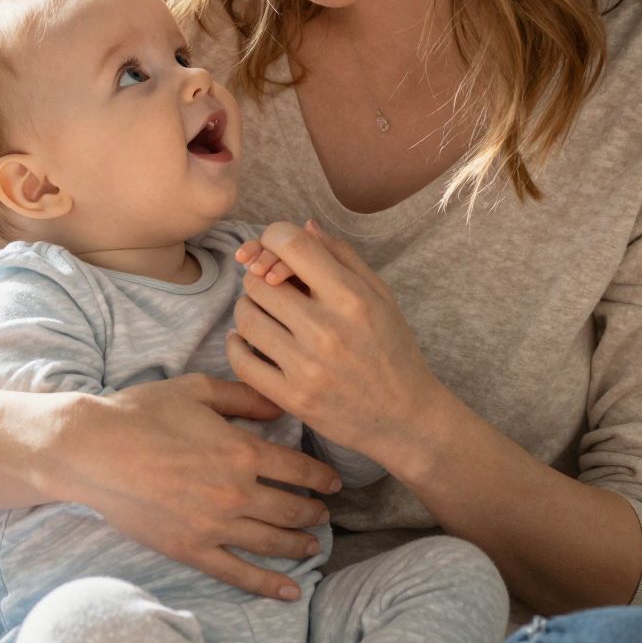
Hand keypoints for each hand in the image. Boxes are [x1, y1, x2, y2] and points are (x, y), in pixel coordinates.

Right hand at [41, 373, 341, 600]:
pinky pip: (238, 573)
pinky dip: (267, 584)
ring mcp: (214, 526)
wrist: (92, 451)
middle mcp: (236, 493)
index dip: (322, 476)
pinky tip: (289, 591)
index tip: (333, 482)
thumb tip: (281, 406)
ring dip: (299, 543)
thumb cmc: (142, 413)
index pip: (300, 469)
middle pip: (292, 508)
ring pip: (272, 542)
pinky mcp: (191, 550)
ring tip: (313, 543)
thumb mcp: (198, 390)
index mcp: (243, 451)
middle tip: (324, 512)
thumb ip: (245, 397)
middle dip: (314, 511)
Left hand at [226, 220, 444, 470]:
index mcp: (351, 298)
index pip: (290, 243)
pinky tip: (247, 341)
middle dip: (259, 277)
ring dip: (248, 309)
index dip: (273, 238)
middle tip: (271, 287)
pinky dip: (236, 346)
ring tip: (264, 314)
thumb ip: (342, 257)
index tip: (277, 251)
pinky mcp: (292, 398)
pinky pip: (241, 360)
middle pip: (258, 280)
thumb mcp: (380, 296)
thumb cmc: (393, 350)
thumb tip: (304, 225)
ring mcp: (307, 366)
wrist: (405, 417)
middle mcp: (326, 330)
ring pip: (245, 318)